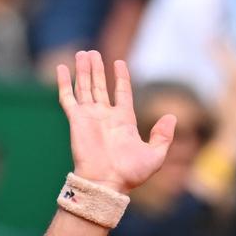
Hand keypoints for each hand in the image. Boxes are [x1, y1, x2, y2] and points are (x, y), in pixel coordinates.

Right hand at [57, 51, 175, 193]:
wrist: (107, 183)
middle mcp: (105, 117)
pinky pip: (68, 97)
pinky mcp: (76, 120)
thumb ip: (163, 136)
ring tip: (83, 53)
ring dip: (83, 70)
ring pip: (85, 87)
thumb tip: (171, 117)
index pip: (122, 92)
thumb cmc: (130, 173)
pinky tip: (63, 68)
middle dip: (97, 69)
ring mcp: (89, 117)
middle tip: (92, 53)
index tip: (119, 62)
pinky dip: (65, 82)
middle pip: (100, 86)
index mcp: (124, 121)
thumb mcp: (156, 155)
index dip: (121, 77)